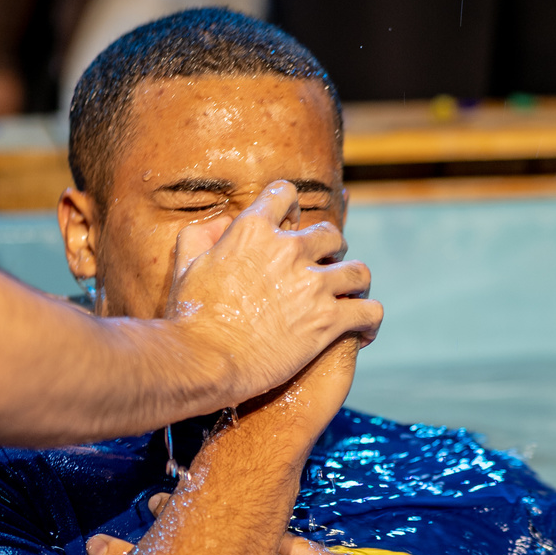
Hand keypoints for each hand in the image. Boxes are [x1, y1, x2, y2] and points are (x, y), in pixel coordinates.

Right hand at [166, 184, 380, 404]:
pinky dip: (370, 320)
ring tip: (349, 297)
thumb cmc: (190, 318)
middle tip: (323, 269)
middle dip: (329, 250)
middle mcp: (288, 249)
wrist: (204, 359)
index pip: (285, 194)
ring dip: (354, 283)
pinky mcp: (328, 320)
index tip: (292, 223)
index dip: (291, 207)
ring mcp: (313, 284)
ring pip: (359, 271)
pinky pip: (369, 311)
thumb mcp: (185, 266)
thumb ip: (200, 237)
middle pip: (330, 233)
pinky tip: (363, 330)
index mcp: (253, 230)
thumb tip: (218, 226)